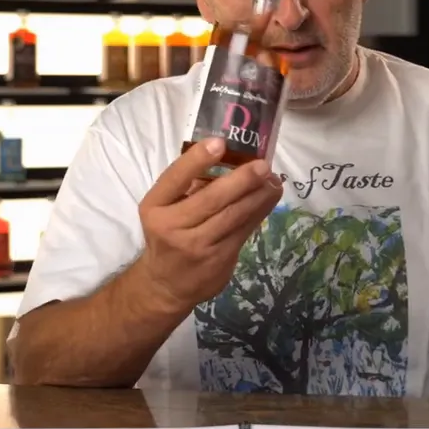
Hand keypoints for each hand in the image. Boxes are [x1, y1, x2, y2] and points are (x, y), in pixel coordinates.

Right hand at [137, 137, 283, 311]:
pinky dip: (259, 211)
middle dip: (241, 180)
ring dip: (258, 195)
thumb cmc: (167, 235)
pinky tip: (269, 198)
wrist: (166, 285)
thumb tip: (229, 157)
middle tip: (263, 165)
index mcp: (155, 207)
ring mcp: (197, 246)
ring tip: (273, 180)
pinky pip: (243, 230)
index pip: (175, 179)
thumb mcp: (163, 209)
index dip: (197, 159)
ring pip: (234, 216)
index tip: (219, 142)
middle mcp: (173, 226)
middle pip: (212, 199)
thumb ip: (186, 186)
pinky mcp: (218, 260)